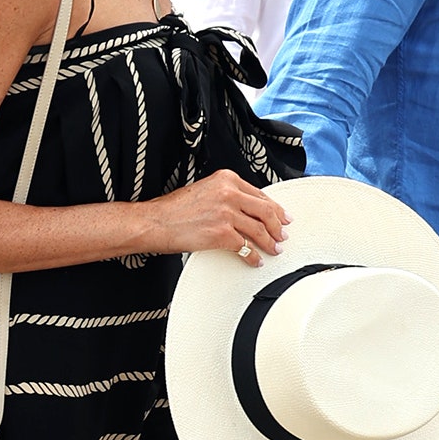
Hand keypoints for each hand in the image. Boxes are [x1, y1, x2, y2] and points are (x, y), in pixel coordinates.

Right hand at [142, 171, 289, 267]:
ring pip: (259, 230)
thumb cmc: (174, 210)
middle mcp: (229, 193)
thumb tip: (245, 209)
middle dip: (278, 225)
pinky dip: (253, 256)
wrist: (155, 222)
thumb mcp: (204, 190)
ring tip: (274, 249)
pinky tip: (255, 259)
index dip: (275, 208)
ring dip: (270, 242)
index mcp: (226, 180)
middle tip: (283, 234)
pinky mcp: (222, 234)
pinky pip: (246, 247)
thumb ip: (226, 195)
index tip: (282, 216)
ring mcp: (226, 214)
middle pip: (265, 211)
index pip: (259, 194)